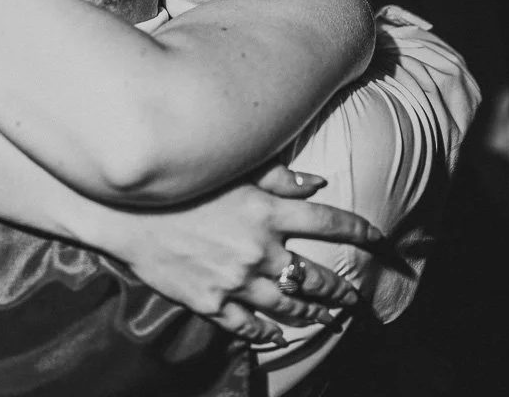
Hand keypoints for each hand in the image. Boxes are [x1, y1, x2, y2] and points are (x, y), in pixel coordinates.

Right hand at [107, 164, 380, 345]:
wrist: (128, 215)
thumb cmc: (181, 186)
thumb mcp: (233, 171)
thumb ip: (279, 176)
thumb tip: (318, 183)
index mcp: (268, 212)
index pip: (332, 223)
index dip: (362, 232)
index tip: (381, 240)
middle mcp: (260, 249)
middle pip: (316, 275)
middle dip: (342, 289)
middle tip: (355, 297)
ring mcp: (237, 281)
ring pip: (289, 305)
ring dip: (314, 314)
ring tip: (329, 319)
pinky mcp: (213, 303)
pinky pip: (249, 326)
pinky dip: (267, 333)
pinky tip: (278, 336)